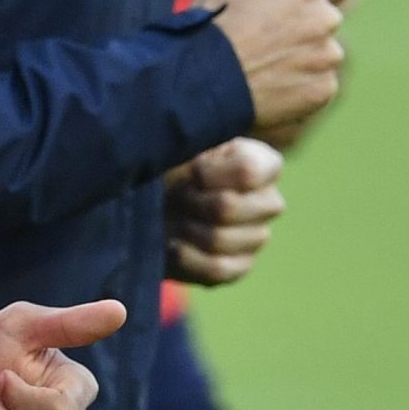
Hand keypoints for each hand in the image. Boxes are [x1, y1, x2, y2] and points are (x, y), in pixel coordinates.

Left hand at [165, 137, 284, 286]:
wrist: (140, 206)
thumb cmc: (162, 166)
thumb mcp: (179, 145)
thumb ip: (204, 140)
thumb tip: (217, 147)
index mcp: (260, 162)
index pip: (249, 171)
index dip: (208, 174)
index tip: (191, 171)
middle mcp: (268, 199)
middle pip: (229, 208)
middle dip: (191, 201)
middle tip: (178, 194)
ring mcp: (257, 236)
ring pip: (220, 240)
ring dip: (186, 228)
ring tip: (176, 216)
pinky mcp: (240, 266)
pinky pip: (218, 268)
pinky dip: (188, 258)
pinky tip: (174, 245)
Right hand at [194, 0, 353, 147]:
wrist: (200, 74)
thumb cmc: (216, 14)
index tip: (287, 3)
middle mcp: (326, 17)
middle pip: (327, 18)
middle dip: (305, 23)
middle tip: (263, 34)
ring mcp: (325, 56)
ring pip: (323, 52)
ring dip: (304, 55)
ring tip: (263, 60)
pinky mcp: (321, 90)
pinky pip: (318, 84)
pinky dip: (300, 84)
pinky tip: (269, 81)